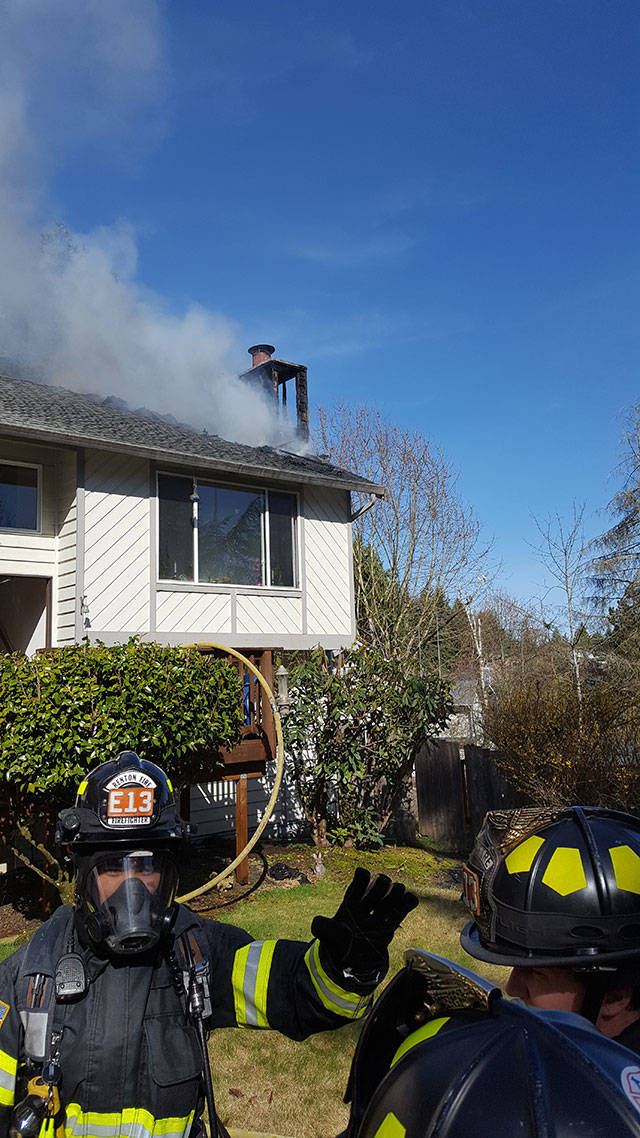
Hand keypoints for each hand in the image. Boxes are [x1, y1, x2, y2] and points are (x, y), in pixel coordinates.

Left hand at [311, 867, 418, 986]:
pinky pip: (401, 912)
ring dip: (396, 892)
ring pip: (390, 898)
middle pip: (376, 889)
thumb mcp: (327, 936)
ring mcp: (378, 916)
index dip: (361, 879)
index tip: (363, 874)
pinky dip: (407, 903)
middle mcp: (366, 907)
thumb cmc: (337, 944)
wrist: (350, 963)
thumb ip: (322, 928)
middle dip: (381, 884)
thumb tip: (316, 921)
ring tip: (398, 890)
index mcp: (350, 905)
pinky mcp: (389, 927)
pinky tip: (410, 899)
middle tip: (383, 883)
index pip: (357, 886)